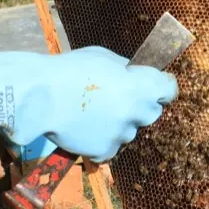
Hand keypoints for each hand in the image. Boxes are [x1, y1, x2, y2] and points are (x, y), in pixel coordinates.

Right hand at [0, 47, 176, 162]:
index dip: (161, 86)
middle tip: (117, 98)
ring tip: (92, 113)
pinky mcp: (104, 150)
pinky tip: (84, 127)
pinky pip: (110, 146)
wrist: (40, 97)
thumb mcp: (105, 58)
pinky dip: (101, 139)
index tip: (155, 86)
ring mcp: (121, 134)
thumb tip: (134, 76)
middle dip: (139, 105)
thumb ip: (126, 70)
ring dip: (118, 123)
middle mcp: (136, 112)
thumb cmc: (70, 70)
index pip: (168, 90)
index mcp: (141, 86)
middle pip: (151, 112)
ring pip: (128, 130)